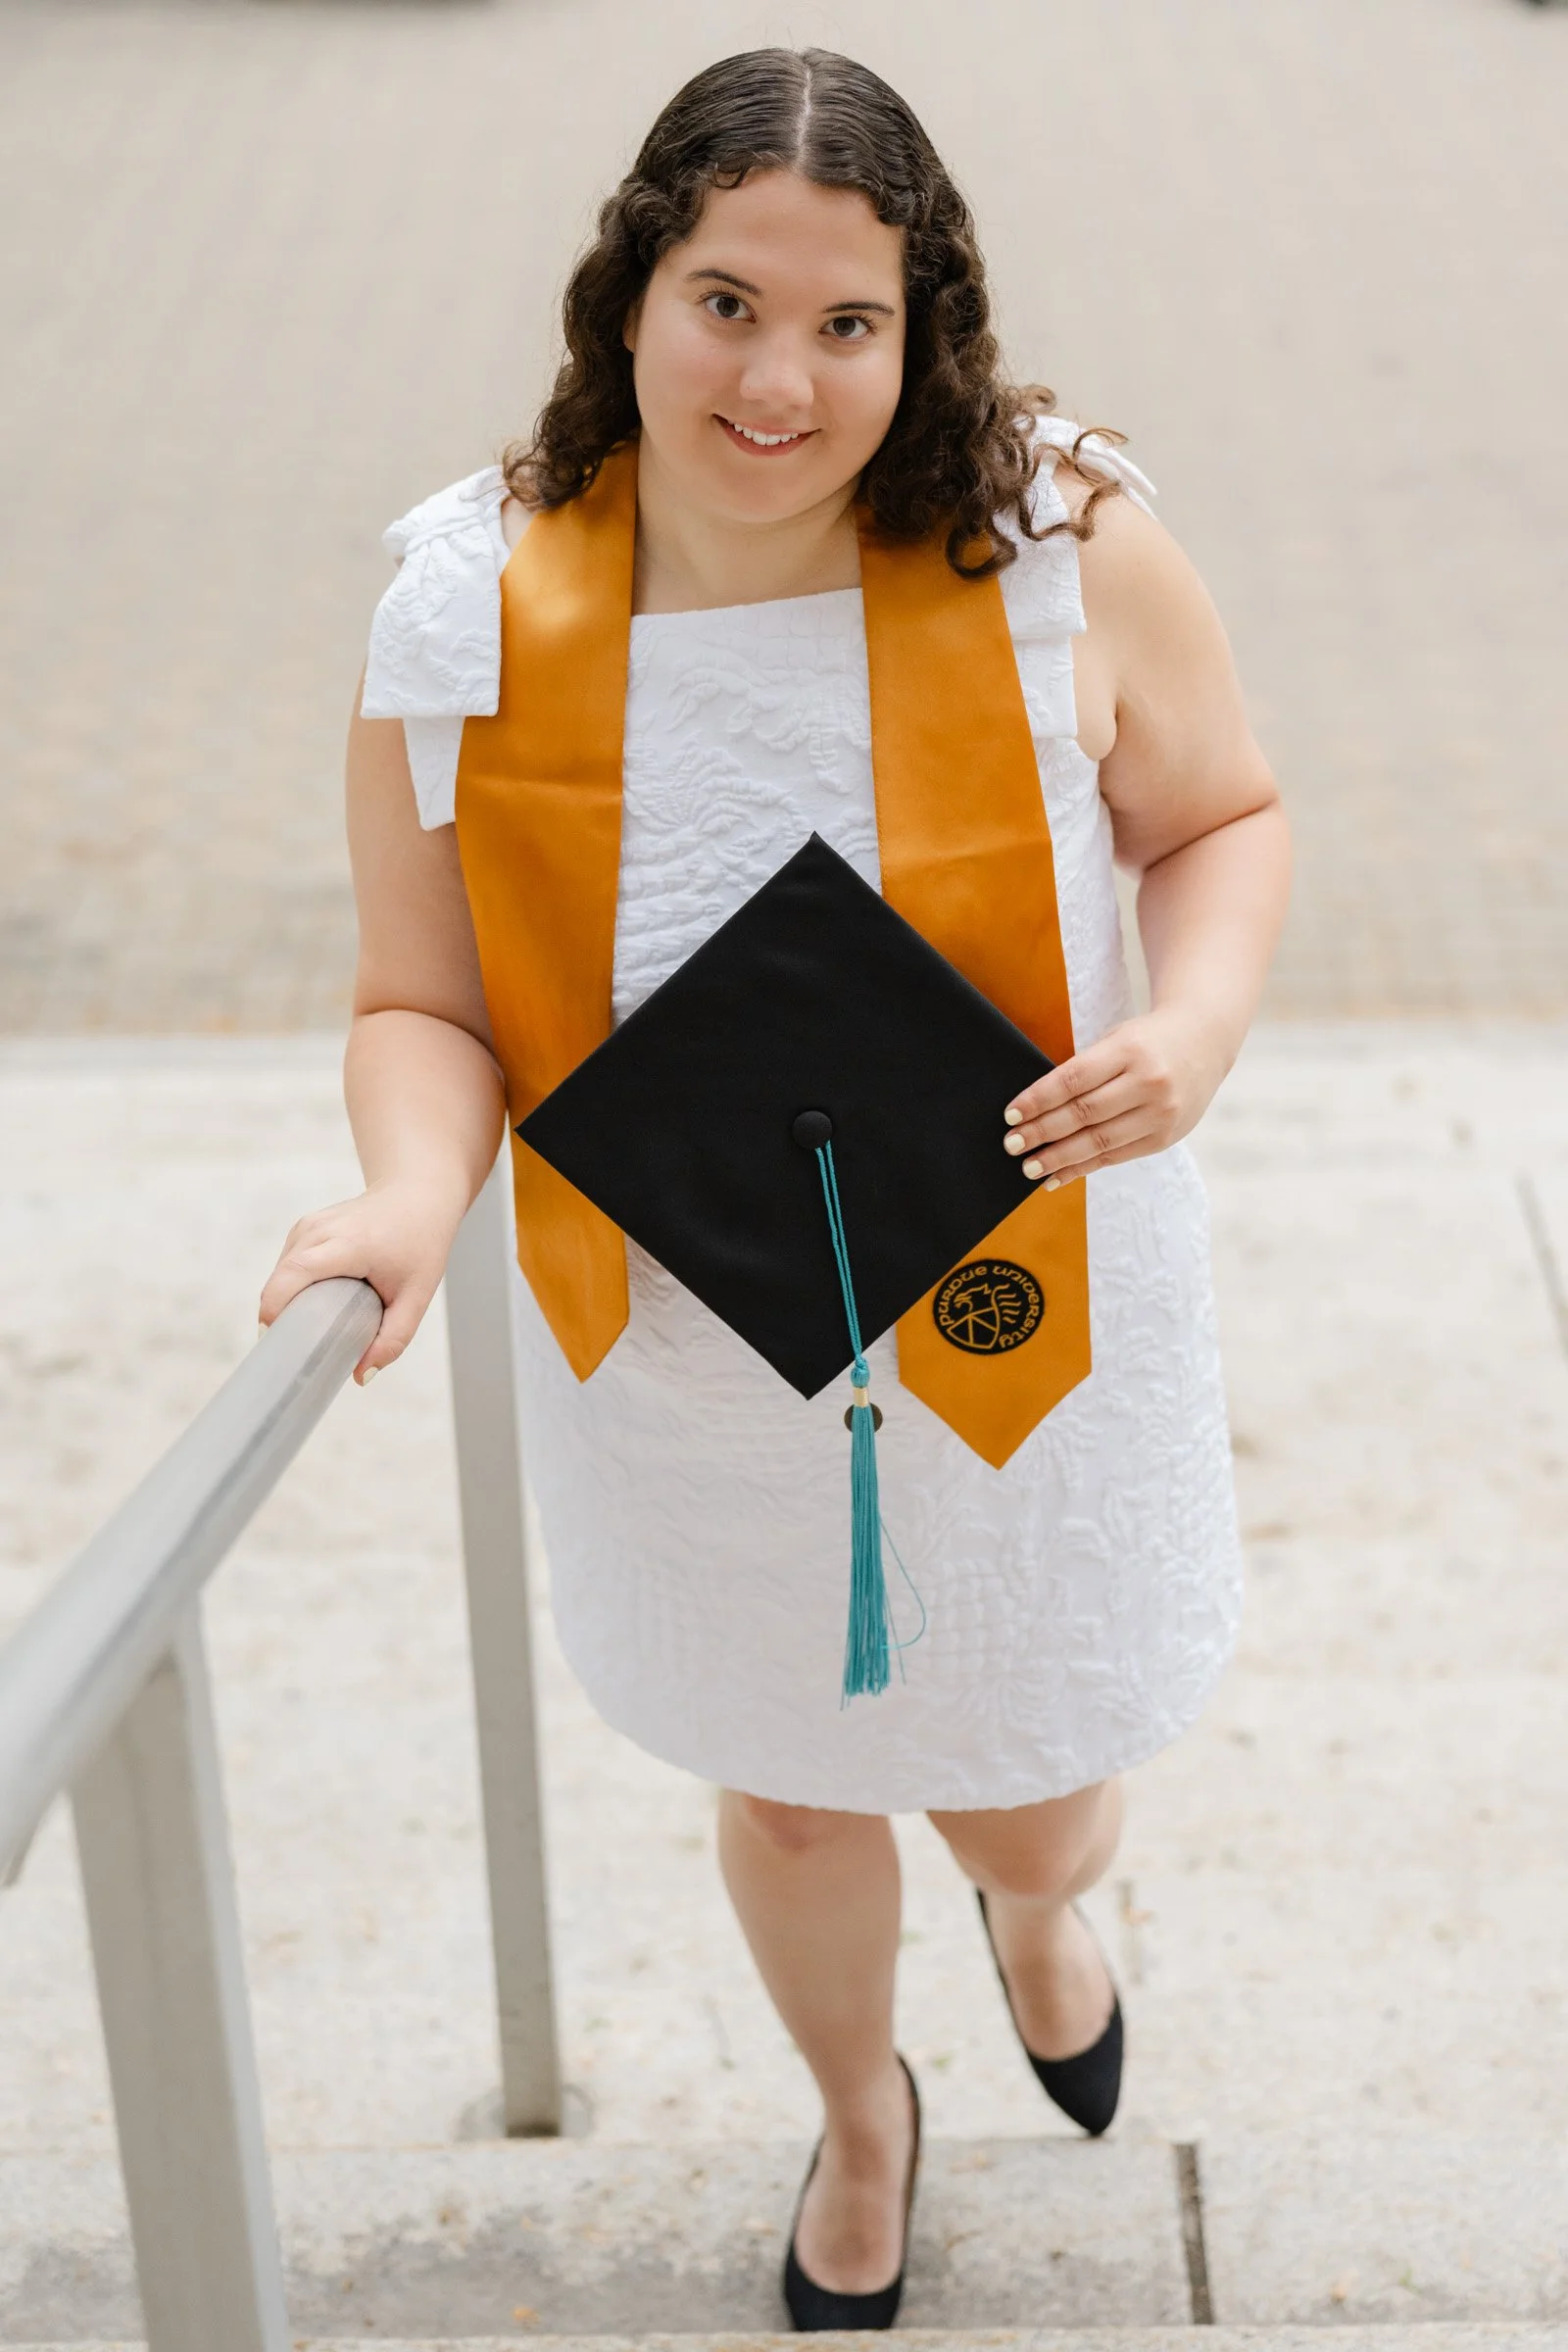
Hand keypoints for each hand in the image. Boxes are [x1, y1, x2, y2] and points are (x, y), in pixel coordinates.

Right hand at [257, 1178, 467, 1382]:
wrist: (417, 1196)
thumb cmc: (420, 1244)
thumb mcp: (417, 1295)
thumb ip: (393, 1338)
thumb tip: (360, 1376)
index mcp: (349, 1243)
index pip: (297, 1272)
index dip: (276, 1306)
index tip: (274, 1339)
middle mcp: (321, 1229)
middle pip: (281, 1278)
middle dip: (280, 1315)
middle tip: (292, 1349)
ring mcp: (308, 1225)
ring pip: (280, 1273)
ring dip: (287, 1303)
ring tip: (307, 1328)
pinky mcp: (303, 1227)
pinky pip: (286, 1265)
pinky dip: (292, 1288)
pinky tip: (313, 1303)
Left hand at [1002, 1008, 1226, 1187]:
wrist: (1205, 1041)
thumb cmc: (1147, 1040)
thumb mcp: (1117, 1040)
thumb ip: (1084, 1072)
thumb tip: (1035, 1113)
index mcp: (1130, 1050)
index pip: (1073, 1080)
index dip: (1038, 1100)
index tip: (1010, 1115)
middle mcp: (1149, 1083)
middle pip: (1084, 1114)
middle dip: (1042, 1133)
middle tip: (1012, 1145)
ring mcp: (1161, 1113)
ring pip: (1099, 1142)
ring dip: (1059, 1158)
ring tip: (1029, 1167)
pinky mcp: (1166, 1137)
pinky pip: (1116, 1157)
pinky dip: (1083, 1168)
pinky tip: (1058, 1175)